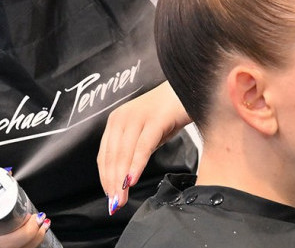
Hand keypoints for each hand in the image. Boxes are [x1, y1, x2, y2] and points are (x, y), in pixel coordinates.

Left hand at [97, 81, 190, 214]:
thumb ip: (133, 151)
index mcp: (116, 121)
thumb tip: (124, 180)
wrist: (190, 91)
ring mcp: (137, 117)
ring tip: (122, 198)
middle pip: (112, 156)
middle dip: (112, 183)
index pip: (105, 155)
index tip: (109, 197)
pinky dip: (136, 165)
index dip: (105, 178)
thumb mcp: (146, 134)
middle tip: (115, 204)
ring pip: (124, 153)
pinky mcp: (154, 119)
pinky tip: (133, 180)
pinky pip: (142, 146)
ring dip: (121, 179)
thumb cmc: (169, 115)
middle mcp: (122, 117)